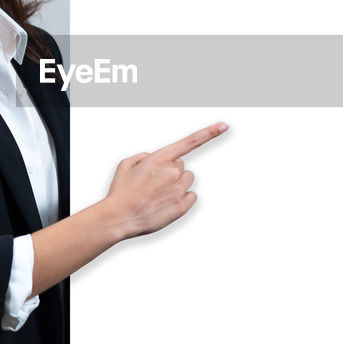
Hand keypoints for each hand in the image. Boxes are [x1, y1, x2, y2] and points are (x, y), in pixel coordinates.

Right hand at [104, 122, 228, 238]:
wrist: (118, 218)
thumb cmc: (121, 192)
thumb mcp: (126, 164)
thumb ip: (145, 156)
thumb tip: (155, 158)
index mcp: (161, 158)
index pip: (191, 141)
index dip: (210, 132)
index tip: (224, 125)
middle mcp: (173, 172)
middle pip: (182, 166)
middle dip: (171, 171)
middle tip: (153, 183)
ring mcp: (179, 189)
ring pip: (187, 180)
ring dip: (177, 184)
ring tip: (158, 194)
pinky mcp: (182, 206)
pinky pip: (191, 196)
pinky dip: (182, 199)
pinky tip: (165, 203)